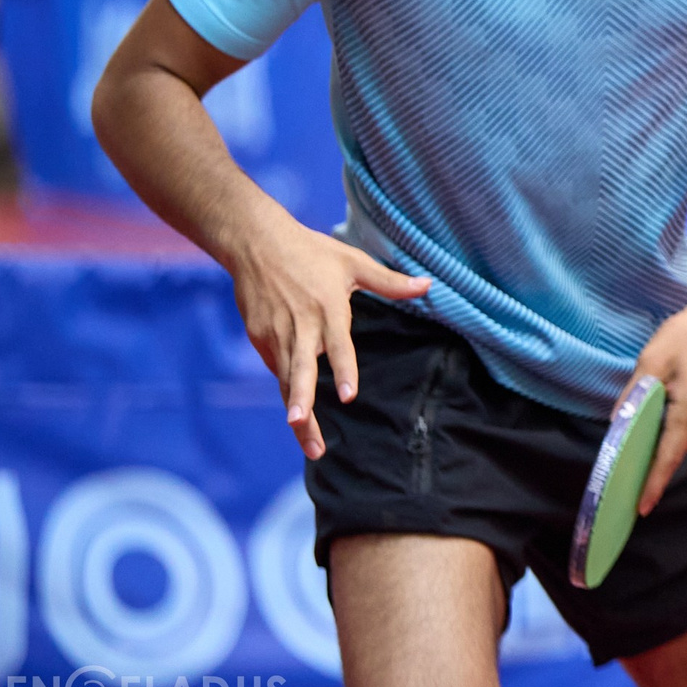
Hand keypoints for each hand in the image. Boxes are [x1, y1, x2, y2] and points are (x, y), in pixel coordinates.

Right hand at [226, 214, 430, 458]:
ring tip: (309, 443)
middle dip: (301, 400)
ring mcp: (275, 333)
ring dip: (295, 409)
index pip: (337, 345)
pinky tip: (298, 414)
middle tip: (303, 426)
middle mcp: (300, 326)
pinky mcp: (259, 337)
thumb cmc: (312, 252)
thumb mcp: (353, 262)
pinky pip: (276, 367)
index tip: (349, 396)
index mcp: (327, 309)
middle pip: (300, 370)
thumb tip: (429, 286)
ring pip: (286, 379)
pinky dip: (286, 390)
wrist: (257, 243)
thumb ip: (390, 282)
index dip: (344, 370)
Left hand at [627, 297, 686, 514]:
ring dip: (661, 441)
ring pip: (682, 441)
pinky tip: (659, 419)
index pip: (667, 458)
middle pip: (673, 452)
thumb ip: (633, 398)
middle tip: (621, 471)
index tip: (640, 510)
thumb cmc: (686, 335)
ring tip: (638, 434)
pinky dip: (673, 431)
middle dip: (649, 461)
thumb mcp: (650, 363)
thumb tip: (619, 427)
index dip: (652, 485)